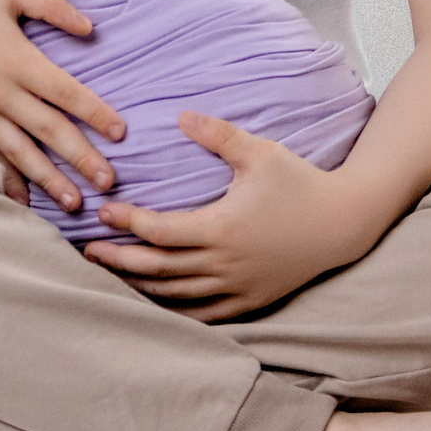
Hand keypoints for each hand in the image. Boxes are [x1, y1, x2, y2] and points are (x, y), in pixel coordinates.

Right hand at [0, 0, 125, 213]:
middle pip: (48, 130)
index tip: (121, 132)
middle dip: (81, 158)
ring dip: (48, 180)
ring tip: (74, 203)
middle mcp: (0, 92)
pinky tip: (23, 202)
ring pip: (19, 152)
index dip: (95, 112)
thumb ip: (52, 5)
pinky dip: (6, 180)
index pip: (65, 92)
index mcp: (18, 60)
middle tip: (109, 183)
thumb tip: (91, 28)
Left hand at [82, 112, 380, 321]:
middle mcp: (225, 263)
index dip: (127, 222)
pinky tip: (152, 303)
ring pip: (176, 295)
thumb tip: (180, 116)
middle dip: (119, 259)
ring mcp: (237, 287)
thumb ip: (218, 135)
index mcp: (222, 227)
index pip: (160, 230)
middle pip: (158, 268)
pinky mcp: (250, 301)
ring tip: (109, 275)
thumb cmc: (300, 182)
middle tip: (87, 250)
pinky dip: (173, 311)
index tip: (103, 211)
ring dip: (138, 286)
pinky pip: (203, 315)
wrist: (343, 223)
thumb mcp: (261, 152)